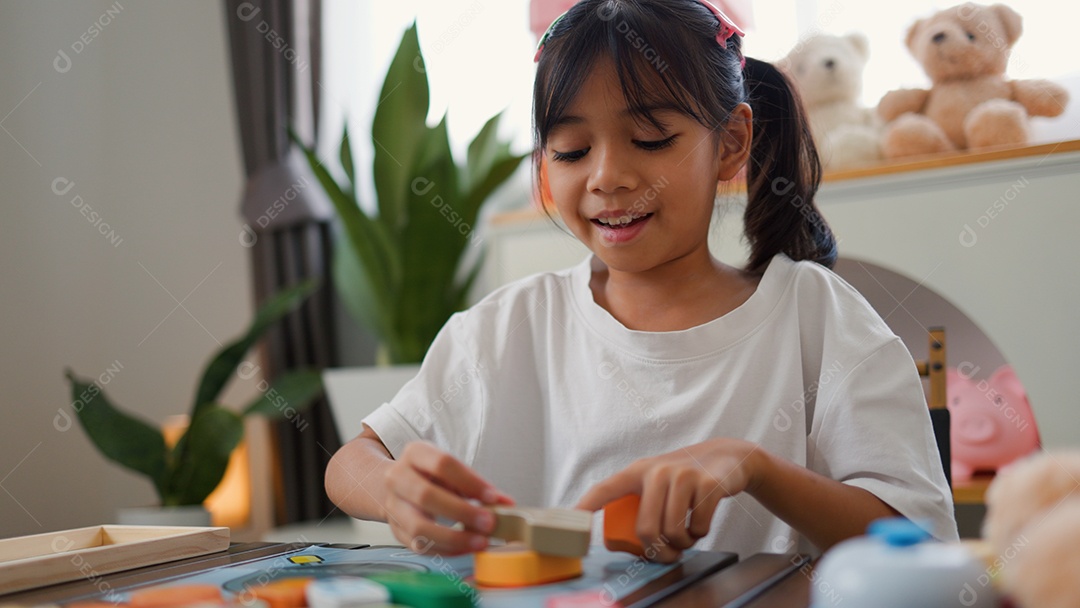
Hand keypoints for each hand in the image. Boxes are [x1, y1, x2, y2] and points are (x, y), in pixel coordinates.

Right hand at [382, 441, 513, 555]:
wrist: (395, 484)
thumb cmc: (430, 476)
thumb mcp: (451, 470)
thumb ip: (477, 485)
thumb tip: (505, 503)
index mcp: (415, 453)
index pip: (442, 464)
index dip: (469, 481)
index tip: (491, 496)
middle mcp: (398, 478)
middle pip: (426, 496)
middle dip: (461, 512)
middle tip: (488, 522)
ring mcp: (393, 506)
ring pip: (418, 527)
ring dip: (453, 538)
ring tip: (480, 541)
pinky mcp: (395, 530)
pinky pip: (420, 546)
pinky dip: (446, 550)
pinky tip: (466, 548)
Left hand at [575, 438, 761, 562]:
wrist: (728, 459)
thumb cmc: (685, 478)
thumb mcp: (658, 480)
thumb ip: (640, 502)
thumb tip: (620, 542)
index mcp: (638, 471)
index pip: (605, 489)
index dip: (585, 506)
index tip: (571, 522)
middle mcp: (657, 471)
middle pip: (646, 529)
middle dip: (658, 552)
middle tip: (668, 554)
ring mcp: (683, 476)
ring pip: (673, 532)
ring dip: (682, 544)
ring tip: (687, 535)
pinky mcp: (708, 484)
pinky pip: (698, 527)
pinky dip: (700, 534)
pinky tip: (701, 524)